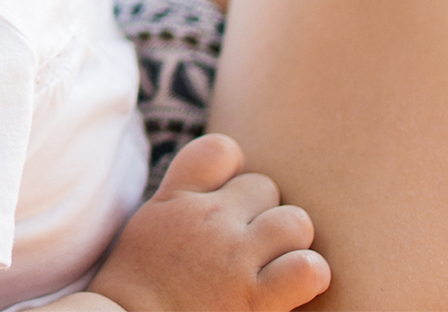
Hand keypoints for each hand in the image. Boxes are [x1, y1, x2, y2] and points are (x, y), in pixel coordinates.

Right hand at [88, 135, 329, 311]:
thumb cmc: (138, 287)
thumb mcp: (149, 223)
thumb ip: (181, 196)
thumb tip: (218, 185)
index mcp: (178, 197)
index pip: (223, 150)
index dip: (235, 173)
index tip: (228, 201)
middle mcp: (208, 219)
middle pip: (265, 188)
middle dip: (263, 215)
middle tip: (249, 250)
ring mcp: (234, 257)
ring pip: (295, 222)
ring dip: (291, 244)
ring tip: (277, 268)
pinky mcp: (255, 299)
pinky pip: (307, 268)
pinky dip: (309, 274)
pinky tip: (295, 288)